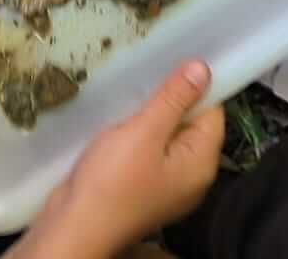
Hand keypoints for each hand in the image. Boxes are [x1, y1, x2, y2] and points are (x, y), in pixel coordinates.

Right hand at [16, 62, 224, 258]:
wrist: (74, 226)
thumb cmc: (113, 181)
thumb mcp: (145, 131)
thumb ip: (174, 98)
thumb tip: (204, 68)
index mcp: (201, 163)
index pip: (212, 113)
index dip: (197, 86)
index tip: (175, 60)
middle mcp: (190, 175)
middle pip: (190, 124)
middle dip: (170, 99)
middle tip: (147, 71)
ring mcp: (165, 183)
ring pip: (165, 136)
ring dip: (148, 114)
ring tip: (130, 90)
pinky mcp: (140, 186)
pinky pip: (146, 151)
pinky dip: (135, 133)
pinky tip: (118, 117)